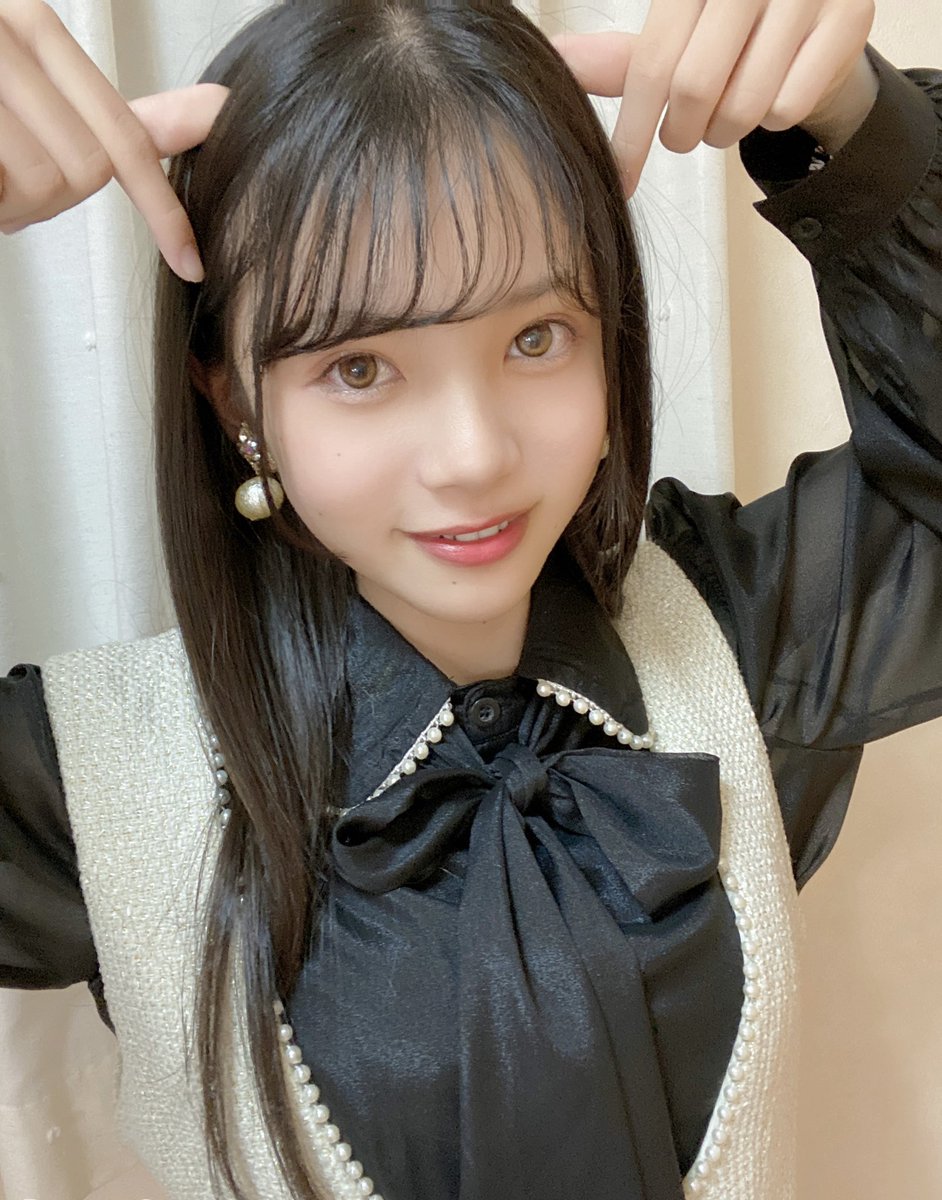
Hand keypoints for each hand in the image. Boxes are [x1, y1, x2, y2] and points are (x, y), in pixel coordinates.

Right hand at [0, 0, 227, 280]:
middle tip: (3, 184)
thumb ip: (124, 115)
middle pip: (82, 170)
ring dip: (7, 202)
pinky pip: (1, 185)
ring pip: (38, 182)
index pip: (124, 135)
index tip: (191, 264)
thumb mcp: (43, 93)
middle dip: (45, 200)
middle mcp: (4, 27)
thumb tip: (219, 112)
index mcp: (33, 25)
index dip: (163, 210)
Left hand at [552, 0, 876, 195]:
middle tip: (684, 134)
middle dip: (683, 132)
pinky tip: (773, 94)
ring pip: (744, 104)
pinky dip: (774, 119)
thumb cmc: (732, 31)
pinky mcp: (849, 17)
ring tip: (727, 111)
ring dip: (726, 129)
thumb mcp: (676, 35)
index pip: (651, 64)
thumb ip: (623, 58)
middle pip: (695, 88)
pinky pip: (789, 106)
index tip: (620, 177)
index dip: (632, 131)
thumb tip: (556, 62)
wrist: (817, 16)